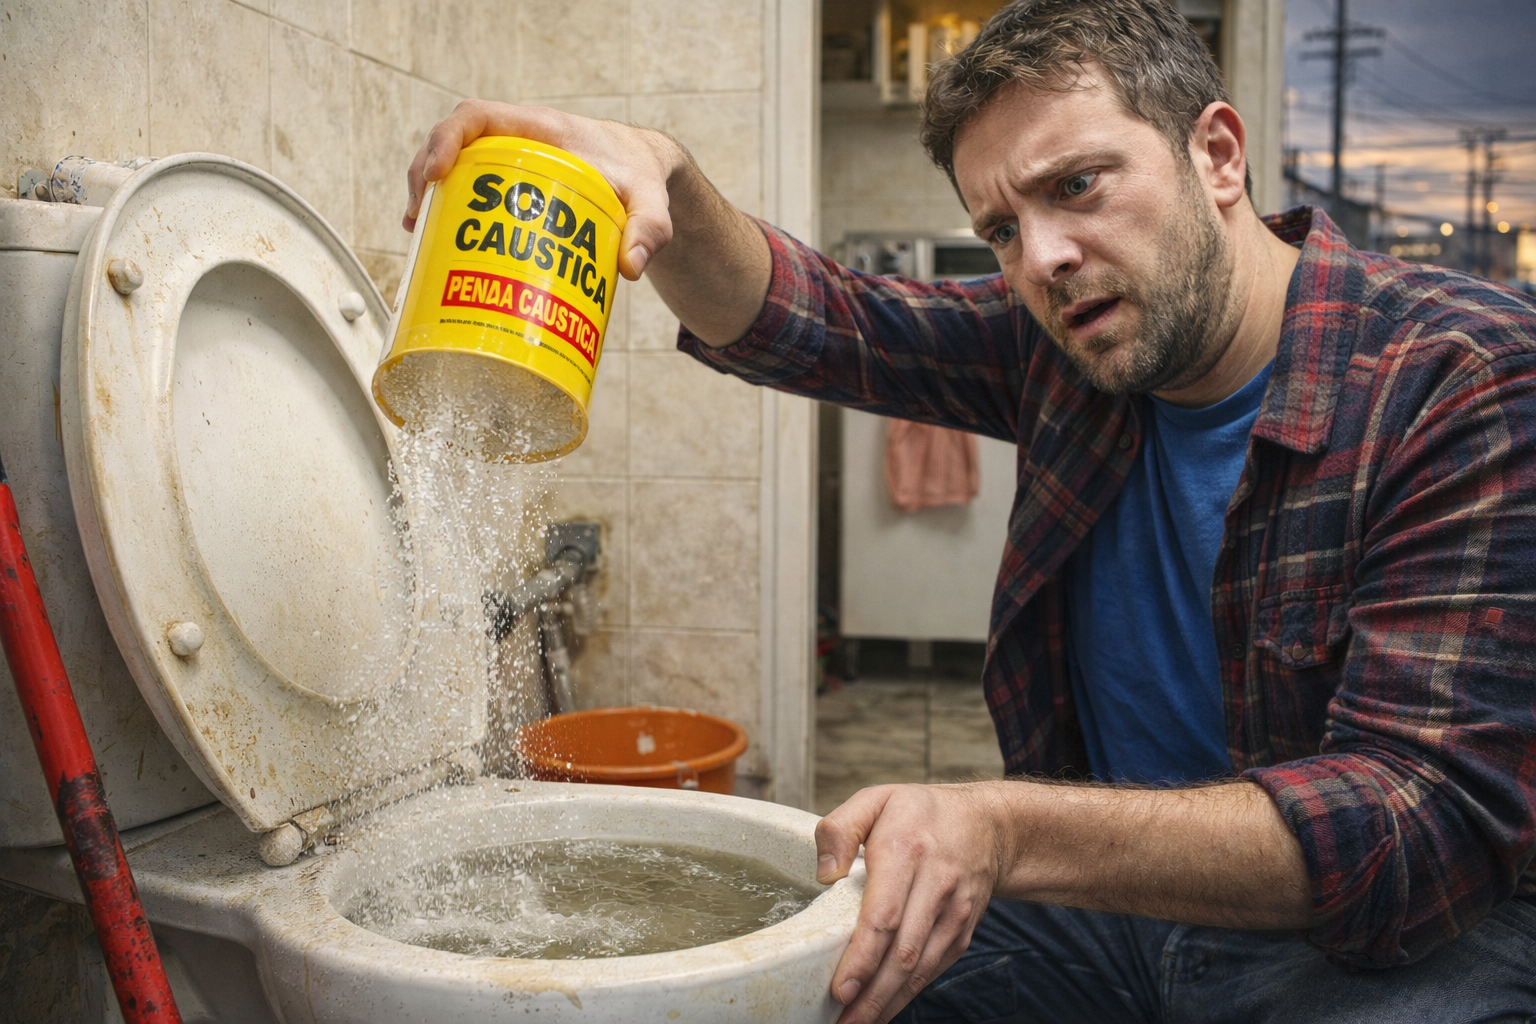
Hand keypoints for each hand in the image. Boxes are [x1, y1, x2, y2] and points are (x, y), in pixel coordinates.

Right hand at [403, 99, 682, 280]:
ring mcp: (510, 162)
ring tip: (416, 231)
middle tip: (417, 217)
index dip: (447, 139)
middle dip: (425, 175)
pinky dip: (445, 208)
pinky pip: (467, 186)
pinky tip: (431, 238)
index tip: (435, 173)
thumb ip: (651, 227)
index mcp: (542, 130)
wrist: (643, 170)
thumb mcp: (651, 200)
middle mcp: (519, 140)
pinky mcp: (509, 184)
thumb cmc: (641, 177)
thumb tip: (631, 267)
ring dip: (428, 193)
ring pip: (455, 167)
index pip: (478, 116)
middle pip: (453, 143)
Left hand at [815, 784, 1001, 1023]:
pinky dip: (908, 995)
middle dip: (871, 994)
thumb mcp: (876, 799)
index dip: (863, 957)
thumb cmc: (920, 813)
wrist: (989, 826)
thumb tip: (825, 874)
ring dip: (888, 1002)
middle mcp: (936, 885)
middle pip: (903, 952)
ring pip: (921, 968)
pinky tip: (883, 1010)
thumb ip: (840, 828)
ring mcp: (954, 912)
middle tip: (842, 1023)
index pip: (884, 914)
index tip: (839, 989)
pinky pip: (934, 969)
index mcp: (907, 850)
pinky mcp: (962, 931)